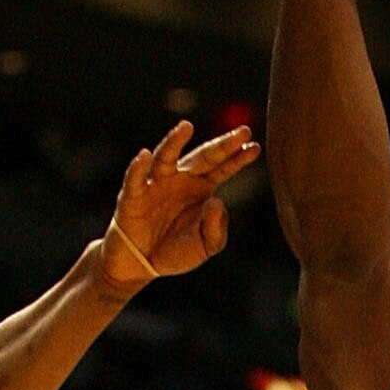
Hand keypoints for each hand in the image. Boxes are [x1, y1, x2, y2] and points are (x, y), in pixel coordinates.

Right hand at [92, 121, 260, 297]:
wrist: (142, 263)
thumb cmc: (176, 251)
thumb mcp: (206, 245)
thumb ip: (216, 229)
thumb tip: (216, 201)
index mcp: (201, 188)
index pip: (223, 168)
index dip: (238, 159)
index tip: (256, 147)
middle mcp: (181, 179)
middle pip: (203, 157)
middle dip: (223, 144)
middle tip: (244, 131)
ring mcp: (156, 184)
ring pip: (166, 157)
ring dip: (175, 141)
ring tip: (187, 126)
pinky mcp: (133, 196)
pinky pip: (136, 179)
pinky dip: (138, 167)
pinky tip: (144, 156)